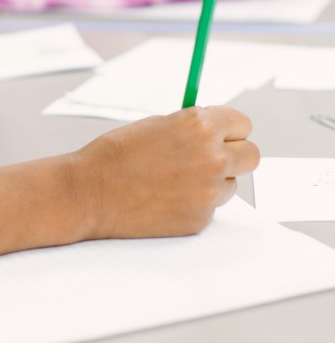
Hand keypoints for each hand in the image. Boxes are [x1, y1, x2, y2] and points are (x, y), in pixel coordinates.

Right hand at [71, 106, 258, 239]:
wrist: (90, 192)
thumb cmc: (116, 155)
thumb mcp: (157, 125)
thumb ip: (191, 127)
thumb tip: (215, 130)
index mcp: (200, 125)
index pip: (242, 123)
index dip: (229, 129)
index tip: (221, 134)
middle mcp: (211, 157)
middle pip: (251, 156)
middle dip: (234, 154)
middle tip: (212, 157)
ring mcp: (208, 191)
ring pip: (231, 184)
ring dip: (213, 181)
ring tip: (176, 180)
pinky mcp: (200, 219)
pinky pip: (210, 207)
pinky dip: (194, 203)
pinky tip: (166, 198)